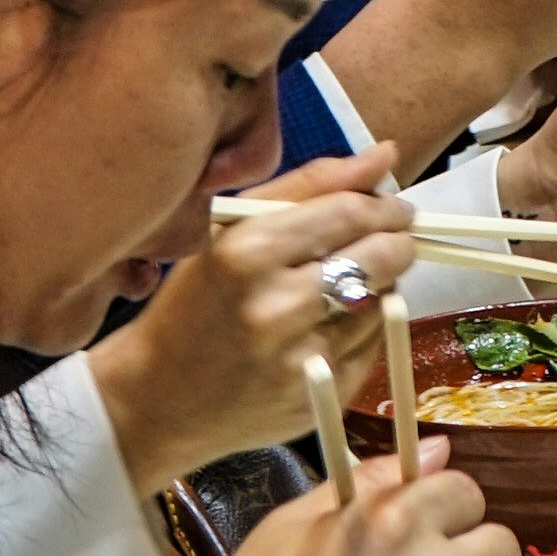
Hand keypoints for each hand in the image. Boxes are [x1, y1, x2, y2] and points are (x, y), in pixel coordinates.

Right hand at [84, 166, 412, 493]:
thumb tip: (385, 155)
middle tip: (392, 235)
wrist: (158, 400)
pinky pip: (375, 346)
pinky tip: (332, 323)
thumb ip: (311, 184)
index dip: (383, 204)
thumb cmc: (193, 304)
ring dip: (381, 283)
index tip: (390, 205)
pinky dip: (367, 327)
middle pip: (380, 256)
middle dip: (398, 239)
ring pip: (383, 300)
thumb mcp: (231, 229)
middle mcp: (275, 307)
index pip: (349, 213)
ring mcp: (301, 359)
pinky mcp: (321, 398)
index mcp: (246, 253)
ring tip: (348, 281)